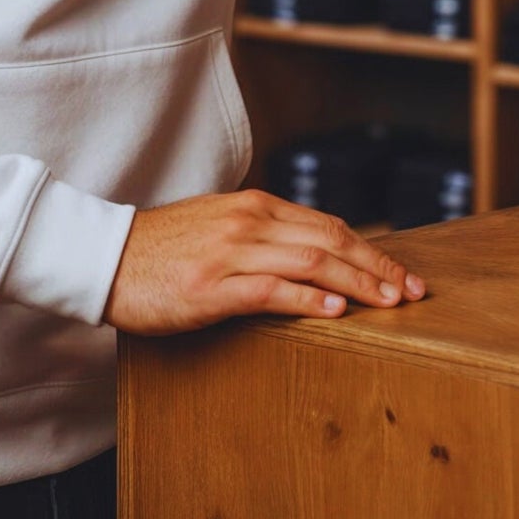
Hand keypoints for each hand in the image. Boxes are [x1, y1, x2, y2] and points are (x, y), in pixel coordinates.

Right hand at [101, 187, 428, 335]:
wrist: (106, 257)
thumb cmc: (163, 250)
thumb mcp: (220, 229)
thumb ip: (263, 236)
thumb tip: (313, 258)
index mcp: (255, 207)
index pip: (329, 225)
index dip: (372, 250)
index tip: (403, 275)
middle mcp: (250, 222)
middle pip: (331, 240)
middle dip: (379, 267)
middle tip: (413, 293)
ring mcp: (231, 252)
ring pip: (311, 262)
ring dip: (356, 284)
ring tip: (389, 303)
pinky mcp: (212, 285)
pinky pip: (271, 289)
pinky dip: (308, 300)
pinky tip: (334, 312)